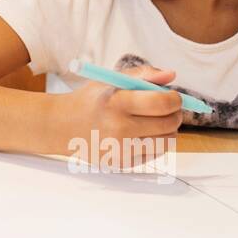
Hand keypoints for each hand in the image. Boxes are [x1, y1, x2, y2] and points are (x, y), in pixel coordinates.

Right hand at [61, 64, 181, 168]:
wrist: (62, 126)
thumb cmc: (91, 100)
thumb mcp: (111, 80)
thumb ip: (143, 74)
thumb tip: (172, 74)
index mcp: (117, 103)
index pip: (162, 103)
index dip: (175, 99)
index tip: (174, 96)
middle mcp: (119, 128)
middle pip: (168, 124)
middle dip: (175, 114)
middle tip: (170, 108)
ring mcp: (121, 149)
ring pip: (167, 142)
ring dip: (168, 130)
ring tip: (156, 121)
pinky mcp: (122, 163)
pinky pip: (154, 154)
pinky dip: (154, 143)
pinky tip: (141, 134)